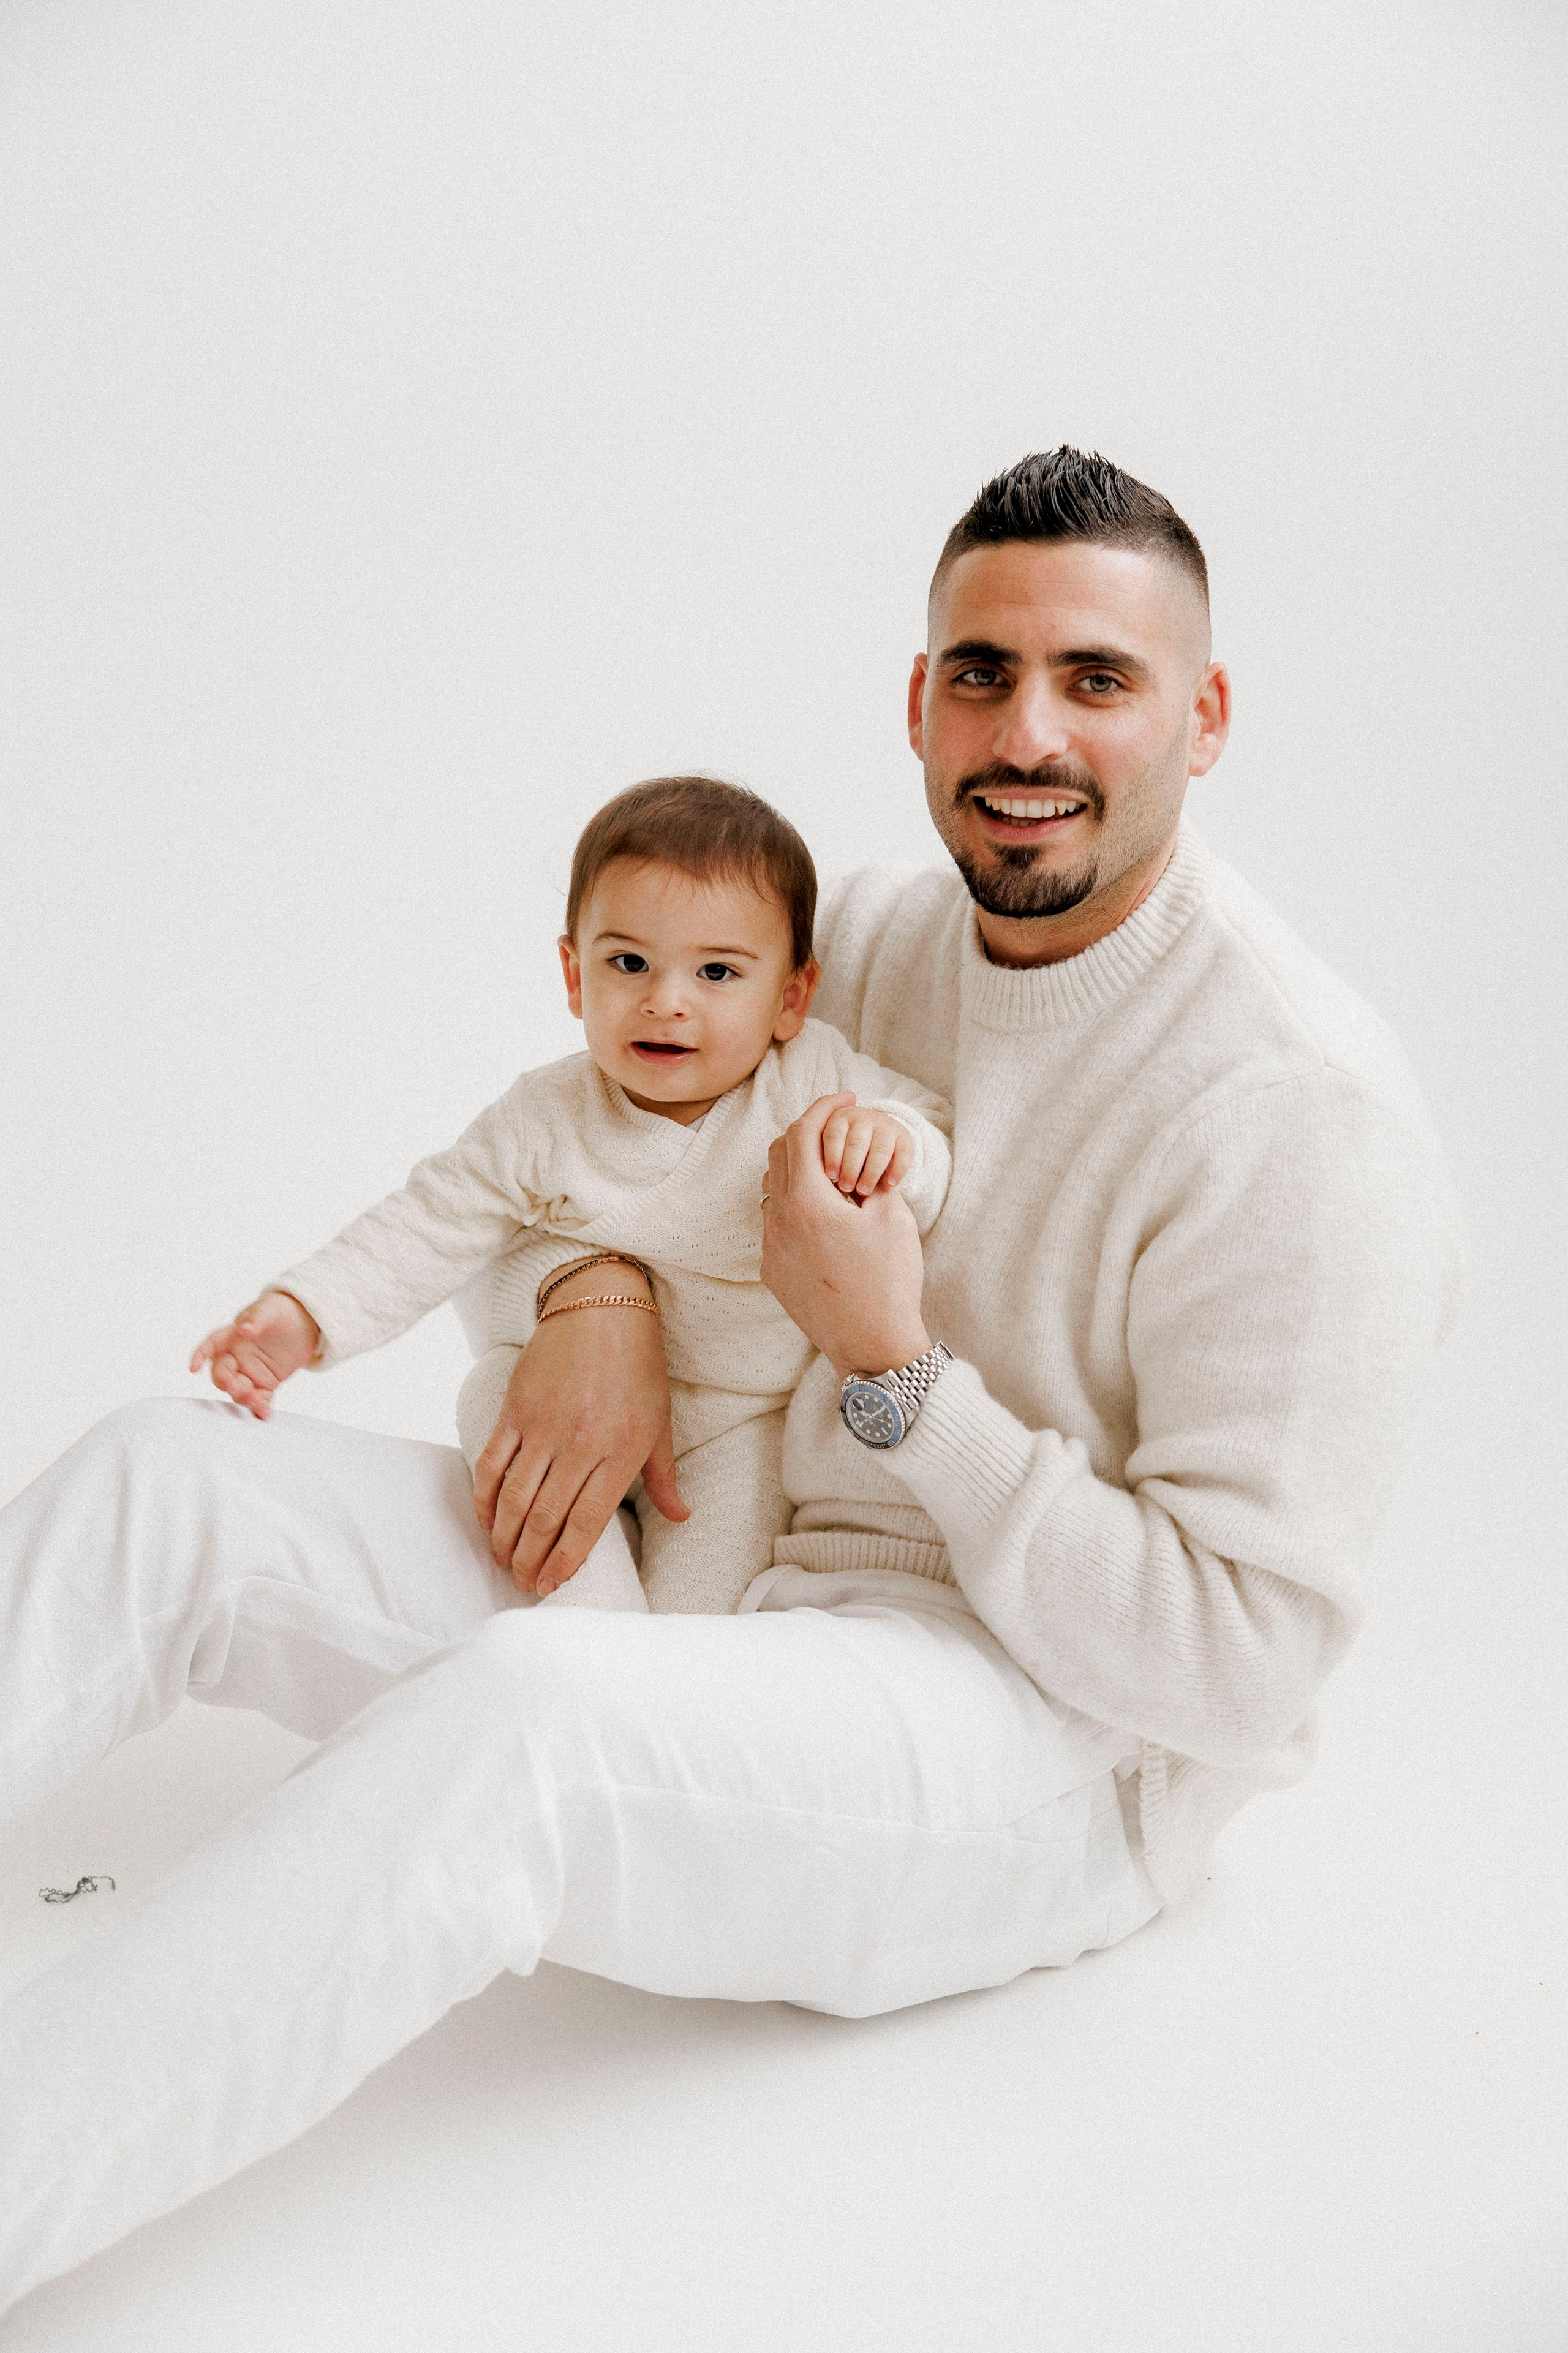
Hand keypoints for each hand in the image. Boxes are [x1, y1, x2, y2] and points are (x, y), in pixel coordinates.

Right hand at [189, 1290, 319, 1418]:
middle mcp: (236, 1357)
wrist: (304, 1323)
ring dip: (244, 1398)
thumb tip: (244, 1329)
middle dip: (227, 1384)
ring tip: (258, 1403)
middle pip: (222, 1375)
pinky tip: (264, 1414)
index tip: (194, 1368)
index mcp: (231, 1336)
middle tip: (240, 1389)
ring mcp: (250, 1372)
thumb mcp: (270, 1309)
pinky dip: (260, 1407)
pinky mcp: (266, 1383)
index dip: (200, 1356)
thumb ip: (256, 1319)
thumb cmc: (280, 1311)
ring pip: (238, 1390)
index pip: (211, 1345)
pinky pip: (259, 1398)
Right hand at [474, 1265, 687, 1594]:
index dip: (565, 1560)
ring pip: (516, 1497)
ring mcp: (544, 1425)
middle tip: (522, 1583)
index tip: (551, 1585)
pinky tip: (486, 1521)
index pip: (587, 1522)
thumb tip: (681, 1517)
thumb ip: (664, 1477)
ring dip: (506, 1537)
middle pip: (546, 1517)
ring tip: (503, 1561)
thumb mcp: (660, 1422)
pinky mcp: (516, 1407)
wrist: (601, 1305)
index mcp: (620, 1451)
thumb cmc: (638, 1366)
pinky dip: (485, 1496)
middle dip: (531, 1558)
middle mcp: (581, 1443)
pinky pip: (493, 1462)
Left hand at [761, 1094, 929, 1375]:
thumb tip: (854, 1160)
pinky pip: (775, 1223)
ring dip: (798, 1171)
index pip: (802, 1133)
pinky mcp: (772, 1272)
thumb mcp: (892, 1217)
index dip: (823, 1107)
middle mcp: (779, 1221)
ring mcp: (771, 1248)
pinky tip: (824, 1216)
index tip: (845, 1097)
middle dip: (807, 1133)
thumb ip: (868, 1175)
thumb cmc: (890, 1280)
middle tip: (837, 1128)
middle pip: (778, 1154)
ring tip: (833, 1174)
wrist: (872, 1344)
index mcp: (809, 1202)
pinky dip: (794, 1206)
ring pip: (772, 1189)